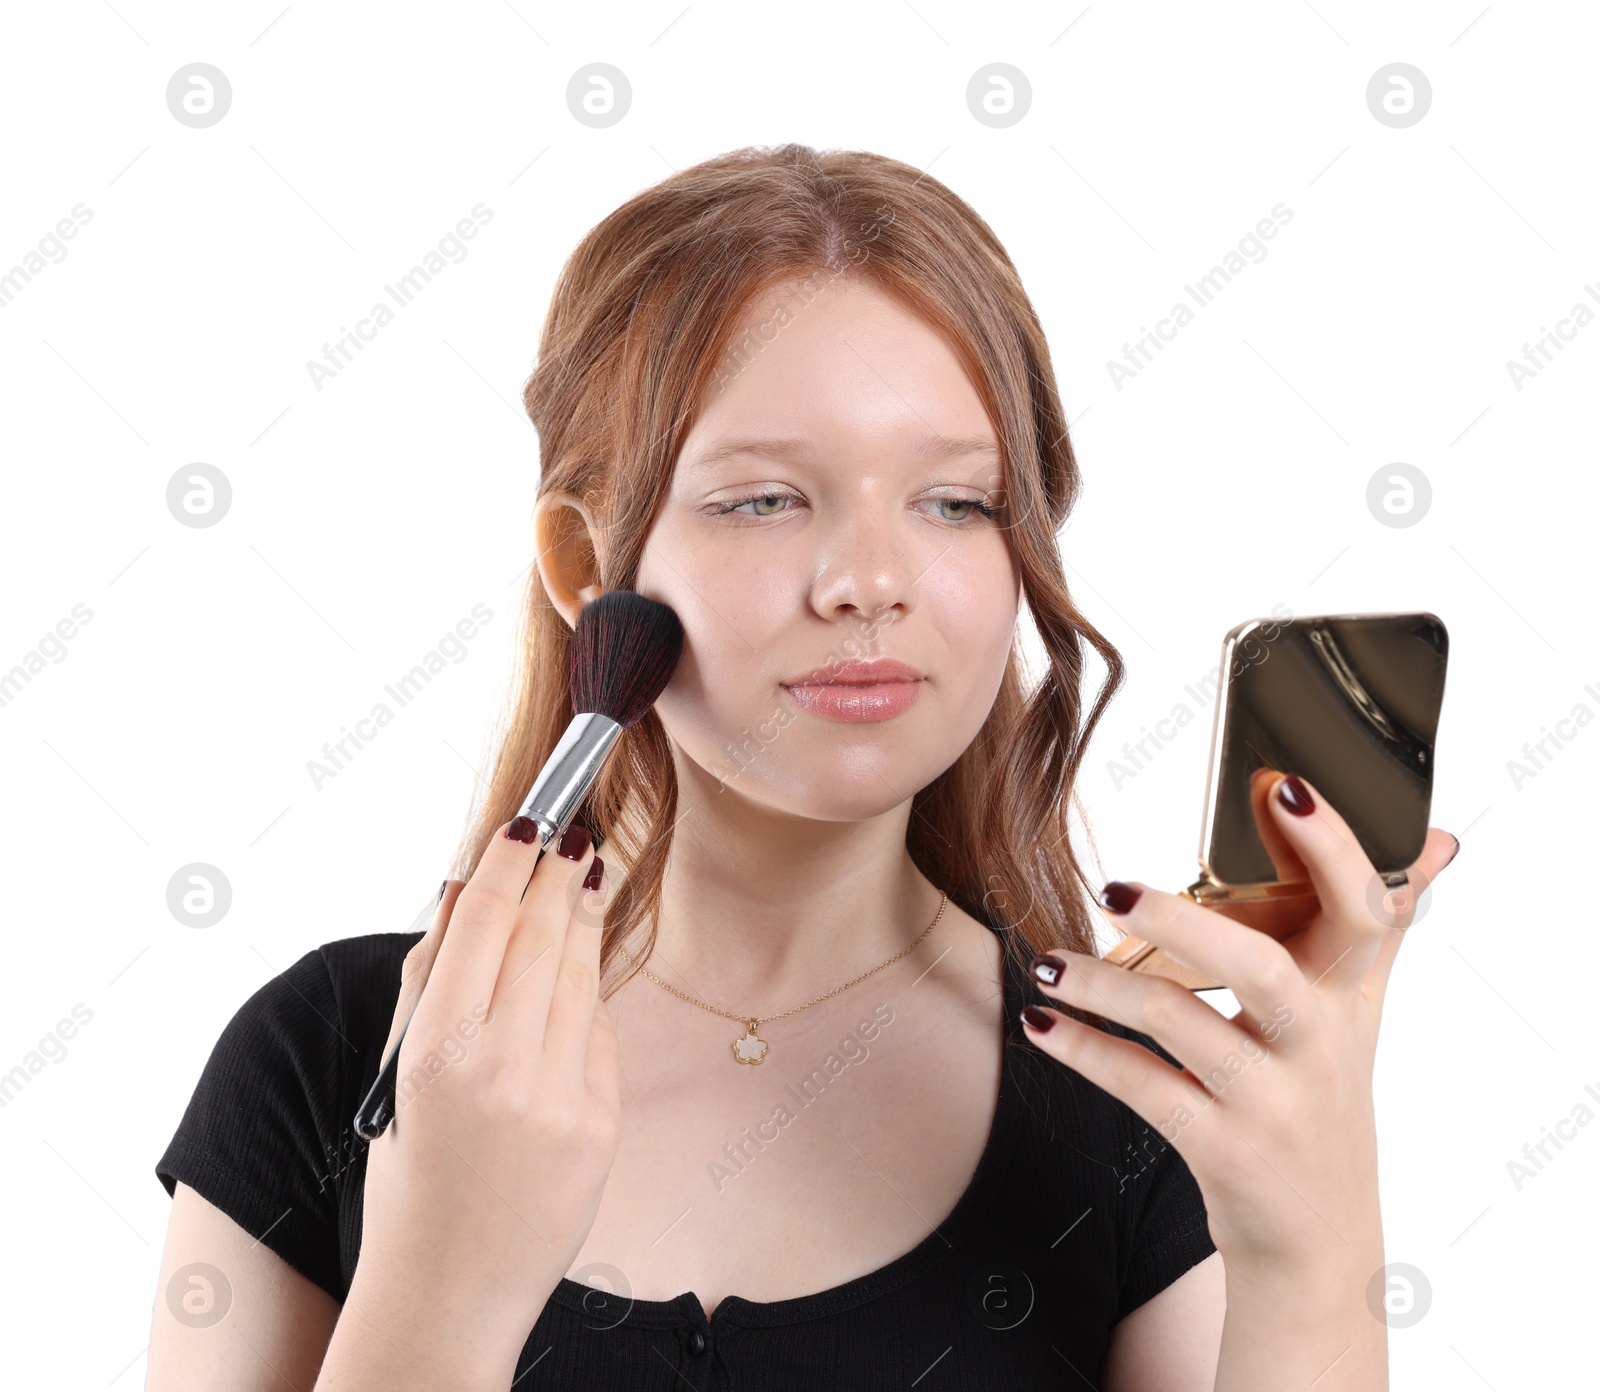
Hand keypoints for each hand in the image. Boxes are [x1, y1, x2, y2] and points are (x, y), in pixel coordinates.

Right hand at [352, 822, 621, 1368]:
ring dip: (582, 919)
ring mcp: (561, 1098)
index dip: (510, 859)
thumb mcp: (396, 1076)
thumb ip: (429, 980)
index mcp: (436, 1054)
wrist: (449, 1291)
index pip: (484, 923)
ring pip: (580, 977)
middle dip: (556, 872)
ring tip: (584, 875)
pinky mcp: (602, 1124)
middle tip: (570, 828)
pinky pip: (600, 1036)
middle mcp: (503, 1071)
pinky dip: (587, 999)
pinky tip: (578, 973)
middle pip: (541, 937)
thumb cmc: (409, 1177)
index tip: (528, 817)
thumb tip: (463, 890)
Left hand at [1020, 772, 1458, 1276]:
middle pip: (1261, 968)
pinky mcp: (1224, 1150)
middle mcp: (1321, 1046)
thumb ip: (1371, 929)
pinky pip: (1143, 1088)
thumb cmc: (1320, 1099)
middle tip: (1115, 887)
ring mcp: (1272, 1103)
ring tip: (1050, 965)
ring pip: (1181, 1027)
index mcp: (1352, 997)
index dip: (1331, 845)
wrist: (1321, 1240)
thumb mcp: (1355, 1016)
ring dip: (1102, 989)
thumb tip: (1435, 839)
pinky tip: (1042, 1027)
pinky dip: (1085, 1052)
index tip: (1279, 784)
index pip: (1366, 908)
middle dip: (1184, 924)